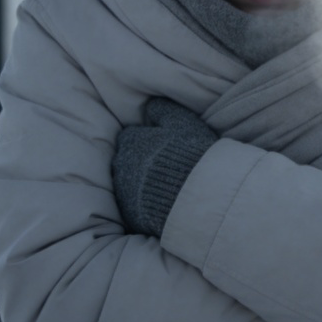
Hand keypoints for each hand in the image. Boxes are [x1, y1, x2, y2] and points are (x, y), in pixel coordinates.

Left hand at [112, 97, 217, 235]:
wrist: (198, 198)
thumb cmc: (193, 156)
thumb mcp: (183, 123)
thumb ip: (163, 111)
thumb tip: (150, 105)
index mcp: (132, 141)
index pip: (130, 136)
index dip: (145, 139)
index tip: (160, 145)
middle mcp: (123, 166)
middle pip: (126, 159)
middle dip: (139, 160)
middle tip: (162, 164)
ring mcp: (125, 192)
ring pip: (128, 182)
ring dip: (139, 181)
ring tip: (164, 184)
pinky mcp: (131, 215)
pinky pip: (134, 205)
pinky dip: (144, 202)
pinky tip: (163, 201)